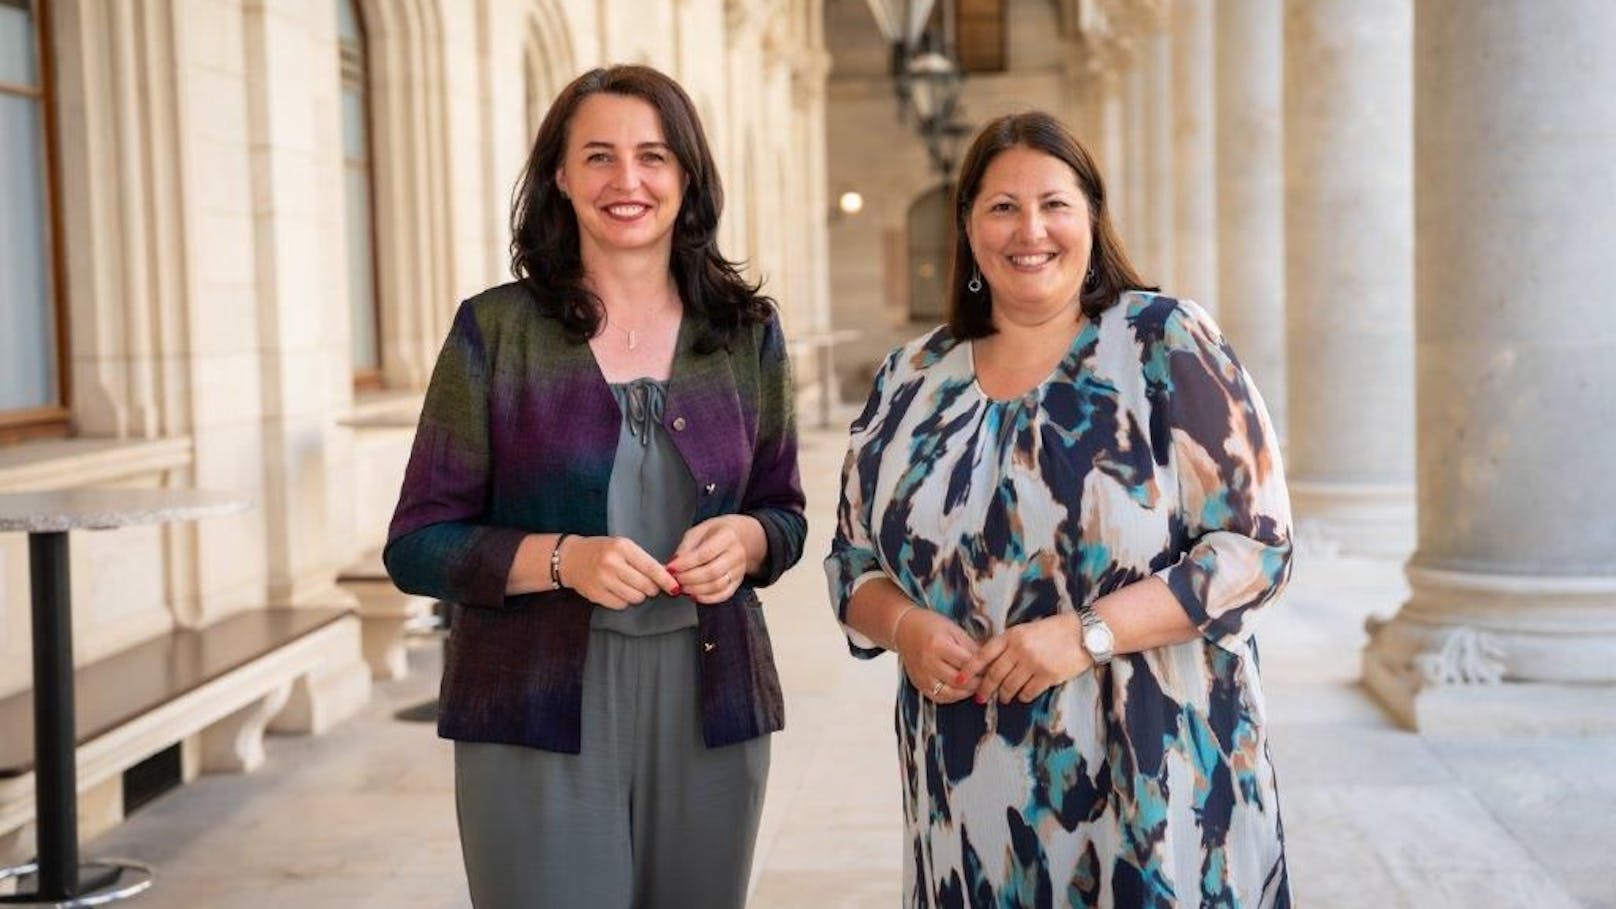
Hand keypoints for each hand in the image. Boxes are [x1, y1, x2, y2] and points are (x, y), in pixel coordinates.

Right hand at [560, 536, 677, 609]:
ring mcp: (602, 580)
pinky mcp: (595, 594)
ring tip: (630, 586)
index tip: (676, 587)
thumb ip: (643, 560)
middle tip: (648, 585)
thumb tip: (667, 576)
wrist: (570, 558)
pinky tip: (618, 591)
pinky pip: (621, 605)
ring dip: (638, 596)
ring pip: (635, 598)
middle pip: (645, 586)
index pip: (651, 567)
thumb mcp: (622, 546)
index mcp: (622, 547)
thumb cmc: (602, 550)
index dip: (665, 580)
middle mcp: (612, 563)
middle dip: (652, 589)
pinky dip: (624, 601)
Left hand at [666, 516, 755, 604]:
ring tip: (682, 587)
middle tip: (674, 579)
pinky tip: (693, 595)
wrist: (738, 538)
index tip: (671, 567)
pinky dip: (706, 598)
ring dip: (695, 589)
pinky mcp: (737, 582)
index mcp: (727, 537)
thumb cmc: (716, 533)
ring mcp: (739, 570)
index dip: (686, 563)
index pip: (705, 554)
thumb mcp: (699, 531)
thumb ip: (686, 547)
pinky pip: (723, 595)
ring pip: (717, 585)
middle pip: (712, 572)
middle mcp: (736, 554)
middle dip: (689, 578)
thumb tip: (674, 563)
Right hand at [894, 609, 981, 704]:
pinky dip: (953, 696)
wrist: (904, 629)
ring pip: (950, 693)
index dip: (982, 667)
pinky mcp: (919, 684)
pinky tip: (961, 689)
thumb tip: (987, 662)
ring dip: (967, 692)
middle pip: (959, 680)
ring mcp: (922, 675)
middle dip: (977, 682)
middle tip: (987, 679)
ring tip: (976, 685)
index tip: (992, 667)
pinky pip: (939, 697)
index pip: (967, 663)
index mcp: (938, 645)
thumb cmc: (930, 626)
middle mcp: (928, 662)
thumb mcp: (953, 630)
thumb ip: (970, 647)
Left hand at [959, 614, 1091, 704]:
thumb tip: (989, 664)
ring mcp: (1033, 663)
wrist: (1084, 633)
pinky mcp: (1047, 676)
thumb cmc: (1054, 631)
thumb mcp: (1026, 630)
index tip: (959, 679)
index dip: (970, 669)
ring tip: (1003, 698)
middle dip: (985, 689)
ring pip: (1010, 686)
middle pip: (994, 674)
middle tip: (980, 697)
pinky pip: (1028, 693)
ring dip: (1004, 695)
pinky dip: (1023, 697)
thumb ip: (1009, 644)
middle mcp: (1019, 649)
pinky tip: (1023, 695)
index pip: (984, 654)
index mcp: (1012, 635)